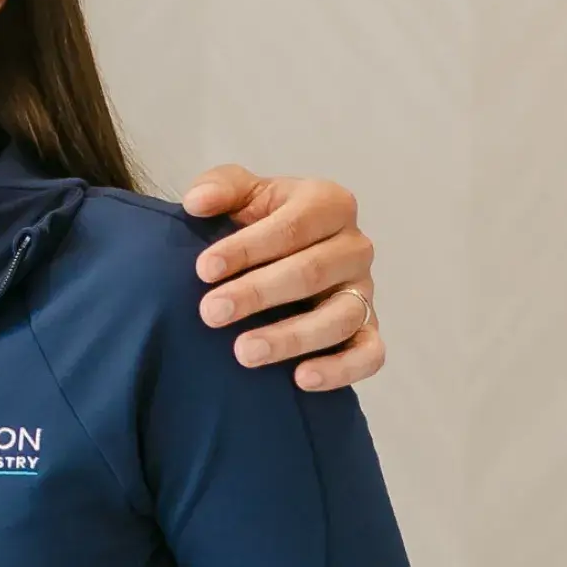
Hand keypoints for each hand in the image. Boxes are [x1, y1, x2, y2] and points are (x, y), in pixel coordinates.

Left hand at [177, 167, 384, 390]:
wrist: (278, 255)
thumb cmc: (258, 220)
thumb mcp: (241, 194)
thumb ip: (221, 187)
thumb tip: (197, 202)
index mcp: (329, 204)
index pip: (293, 226)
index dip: (248, 247)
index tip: (203, 269)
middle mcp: (354, 247)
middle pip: (312, 272)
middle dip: (258, 293)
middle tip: (210, 313)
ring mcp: (364, 290)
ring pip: (340, 317)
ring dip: (291, 337)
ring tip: (243, 352)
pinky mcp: (368, 329)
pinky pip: (369, 353)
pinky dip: (340, 368)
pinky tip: (301, 379)